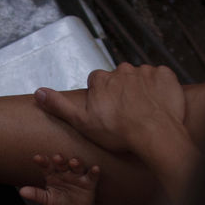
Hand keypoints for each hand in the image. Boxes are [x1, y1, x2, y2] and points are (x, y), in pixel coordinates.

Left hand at [18, 154, 100, 204]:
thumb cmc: (59, 202)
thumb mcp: (47, 200)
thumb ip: (36, 194)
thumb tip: (21, 192)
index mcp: (52, 174)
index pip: (46, 166)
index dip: (42, 161)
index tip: (37, 158)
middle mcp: (65, 171)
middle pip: (62, 163)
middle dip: (60, 160)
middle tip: (57, 157)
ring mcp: (77, 176)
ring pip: (77, 166)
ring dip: (76, 163)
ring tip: (74, 161)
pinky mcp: (89, 182)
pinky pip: (92, 175)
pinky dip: (94, 172)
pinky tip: (95, 168)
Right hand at [34, 63, 186, 155]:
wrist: (154, 134)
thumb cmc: (118, 132)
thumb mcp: (82, 122)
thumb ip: (60, 105)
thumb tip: (38, 93)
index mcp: (102, 79)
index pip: (97, 82)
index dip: (102, 97)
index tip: (107, 111)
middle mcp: (122, 70)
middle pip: (120, 78)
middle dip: (122, 92)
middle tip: (126, 114)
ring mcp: (145, 71)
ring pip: (140, 78)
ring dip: (141, 90)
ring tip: (144, 111)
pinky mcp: (165, 75)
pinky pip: (162, 78)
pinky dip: (160, 89)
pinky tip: (159, 105)